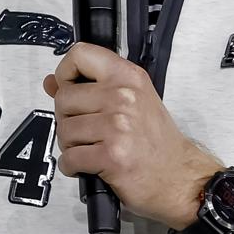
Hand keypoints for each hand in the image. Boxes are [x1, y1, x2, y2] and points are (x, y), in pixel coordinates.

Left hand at [42, 44, 222, 229]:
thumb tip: (52, 81)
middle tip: (85, 132)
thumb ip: (91, 88)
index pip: (80, 55)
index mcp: (128, 77)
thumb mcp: (131, 103)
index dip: (65, 72)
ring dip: (70, 146)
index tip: (68, 88)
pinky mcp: (111, 156)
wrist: (181, 178)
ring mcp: (117, 126)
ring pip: (64, 130)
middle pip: (64, 98)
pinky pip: (69, 158)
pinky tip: (89, 166)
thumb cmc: (157, 143)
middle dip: (66, 119)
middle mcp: (123, 97)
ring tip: (91, 150)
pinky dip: (72, 166)